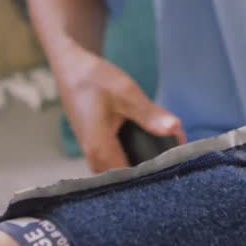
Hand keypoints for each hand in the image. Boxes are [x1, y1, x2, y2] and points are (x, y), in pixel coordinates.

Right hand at [55, 47, 185, 172]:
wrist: (70, 68)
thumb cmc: (94, 79)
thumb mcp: (127, 93)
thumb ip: (150, 115)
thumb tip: (175, 129)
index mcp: (99, 148)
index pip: (130, 176)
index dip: (153, 174)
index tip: (175, 167)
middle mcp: (93, 156)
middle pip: (125, 178)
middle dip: (150, 171)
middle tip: (176, 160)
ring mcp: (91, 152)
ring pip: (119, 170)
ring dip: (141, 163)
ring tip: (167, 154)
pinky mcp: (94, 146)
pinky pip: (115, 160)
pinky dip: (132, 155)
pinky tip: (151, 146)